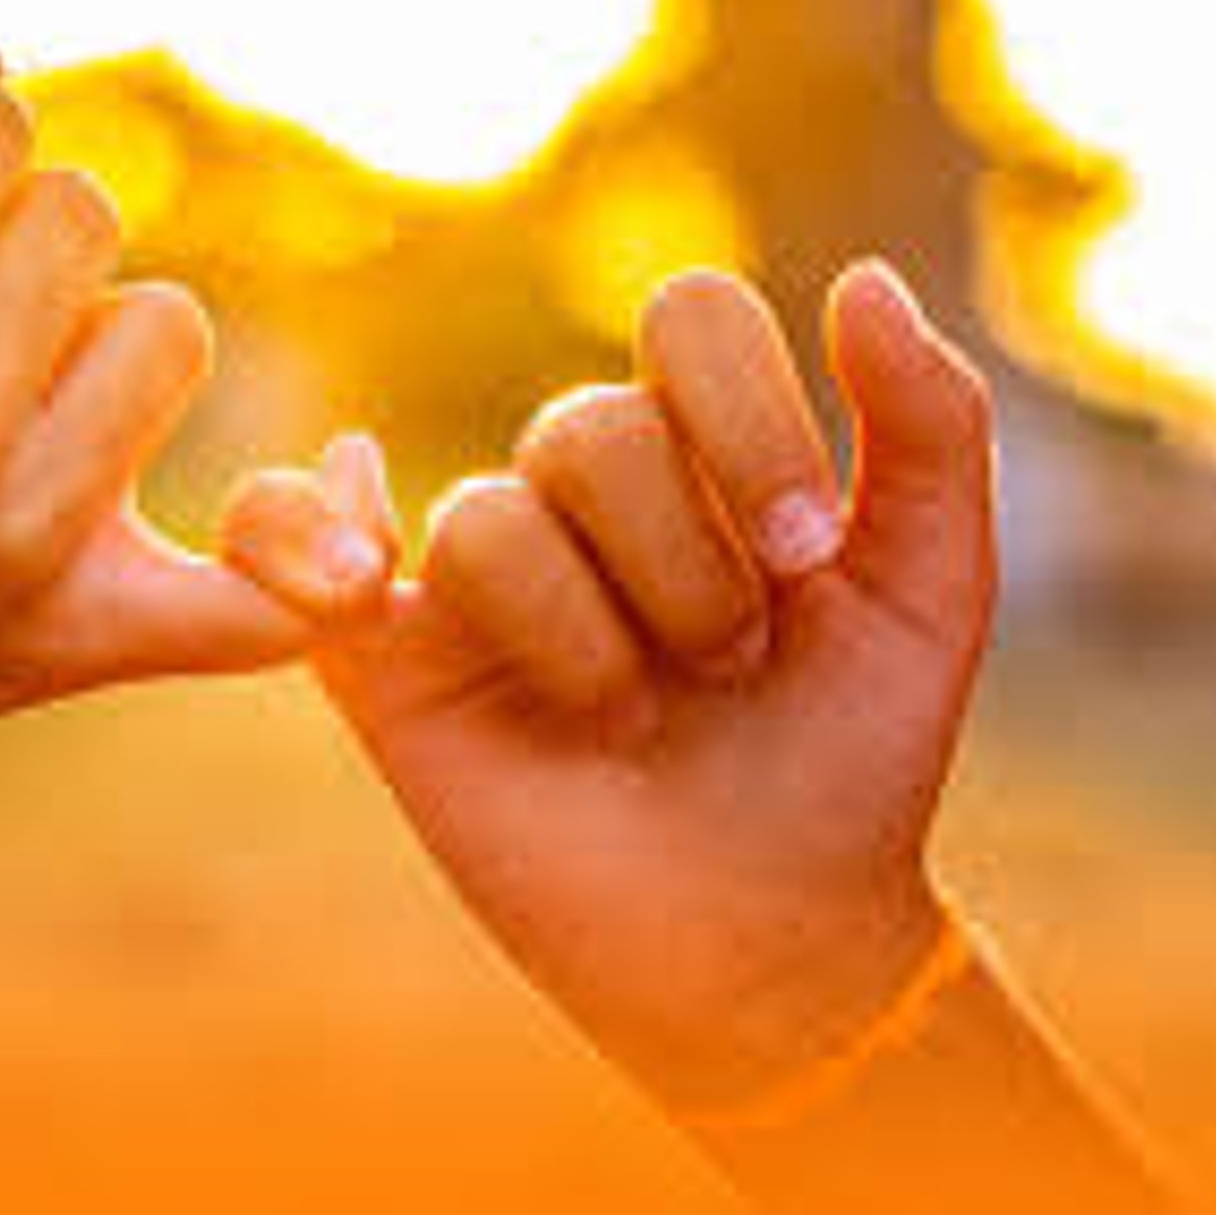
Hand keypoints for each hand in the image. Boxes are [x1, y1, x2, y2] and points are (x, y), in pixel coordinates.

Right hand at [223, 264, 996, 1103]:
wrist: (766, 934)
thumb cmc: (850, 762)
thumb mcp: (931, 595)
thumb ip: (930, 430)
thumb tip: (863, 280)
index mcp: (698, 451)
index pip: (689, 320)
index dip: (748, 422)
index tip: (805, 556)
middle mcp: (579, 497)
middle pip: (587, 427)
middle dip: (680, 563)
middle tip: (729, 666)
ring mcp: (476, 578)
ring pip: (482, 518)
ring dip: (579, 632)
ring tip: (626, 717)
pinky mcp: (385, 661)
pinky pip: (284, 539)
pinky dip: (290, 533)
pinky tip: (355, 577)